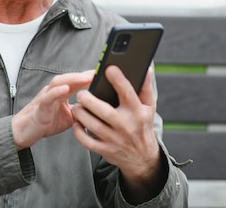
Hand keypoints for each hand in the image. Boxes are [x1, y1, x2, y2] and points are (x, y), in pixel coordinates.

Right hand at [12, 71, 92, 149]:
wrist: (23, 131)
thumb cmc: (44, 122)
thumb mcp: (68, 117)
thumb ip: (80, 111)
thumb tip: (97, 110)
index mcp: (60, 93)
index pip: (76, 81)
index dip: (89, 77)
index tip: (103, 74)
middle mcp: (53, 91)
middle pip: (69, 77)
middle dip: (84, 75)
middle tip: (98, 73)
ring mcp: (46, 97)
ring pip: (58, 82)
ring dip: (73, 79)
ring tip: (86, 78)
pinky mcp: (40, 106)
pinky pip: (48, 97)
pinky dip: (57, 92)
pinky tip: (65, 89)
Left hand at [72, 65, 164, 201]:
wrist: (143, 157)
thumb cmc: (143, 125)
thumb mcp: (148, 106)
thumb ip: (145, 87)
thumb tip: (145, 68)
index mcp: (137, 112)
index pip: (127, 93)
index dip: (118, 80)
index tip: (108, 69)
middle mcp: (126, 126)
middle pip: (104, 111)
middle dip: (89, 100)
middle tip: (81, 93)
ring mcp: (115, 139)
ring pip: (93, 125)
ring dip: (81, 114)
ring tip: (77, 106)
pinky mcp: (106, 150)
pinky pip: (87, 142)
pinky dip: (79, 132)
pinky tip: (77, 123)